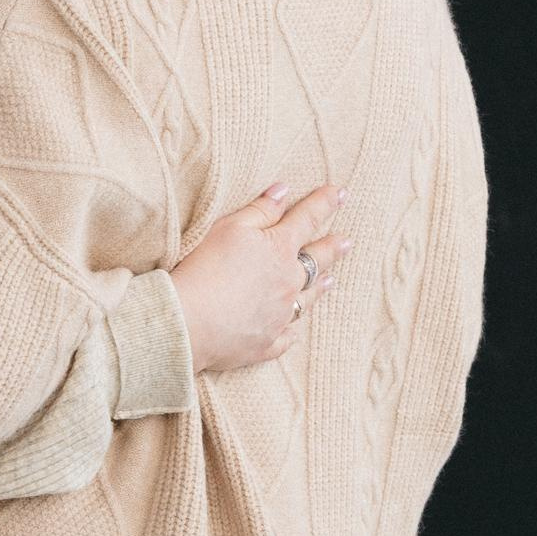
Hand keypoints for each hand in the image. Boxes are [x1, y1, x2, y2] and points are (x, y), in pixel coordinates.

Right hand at [171, 183, 349, 372]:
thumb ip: (260, 210)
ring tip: (331, 281)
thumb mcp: (230, 228)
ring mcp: (279, 315)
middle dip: (332, 249)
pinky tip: (293, 329)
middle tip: (347, 242)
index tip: (340, 193)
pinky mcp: (266, 343)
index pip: (307, 219)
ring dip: (319, 288)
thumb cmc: (205, 268)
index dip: (324, 203)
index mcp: (280, 249)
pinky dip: (290, 331)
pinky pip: (285, 337)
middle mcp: (288, 282)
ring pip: (306, 300)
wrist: (189, 321)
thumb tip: (284, 192)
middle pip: (316, 262)